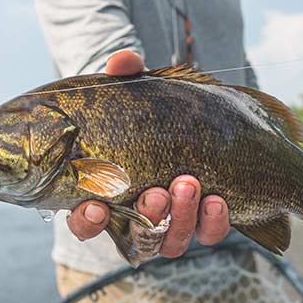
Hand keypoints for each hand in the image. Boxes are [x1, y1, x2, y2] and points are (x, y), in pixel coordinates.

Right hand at [66, 50, 230, 256]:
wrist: (203, 125)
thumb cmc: (151, 115)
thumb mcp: (137, 94)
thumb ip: (125, 78)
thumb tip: (123, 61)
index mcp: (106, 193)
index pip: (85, 221)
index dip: (87, 221)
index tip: (96, 207)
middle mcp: (137, 218)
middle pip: (134, 236)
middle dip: (147, 216)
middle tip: (156, 193)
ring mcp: (171, 225)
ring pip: (170, 241)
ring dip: (179, 217)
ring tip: (187, 183)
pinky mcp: (204, 224)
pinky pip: (207, 235)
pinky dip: (211, 221)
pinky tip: (217, 199)